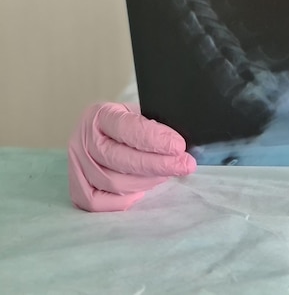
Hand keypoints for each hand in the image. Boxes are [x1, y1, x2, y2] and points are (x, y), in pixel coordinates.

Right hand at [68, 103, 196, 211]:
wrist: (103, 133)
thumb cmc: (129, 124)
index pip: (127, 127)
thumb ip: (155, 127)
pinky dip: (122, 200)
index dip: (154, 139)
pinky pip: (97, 202)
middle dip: (157, 164)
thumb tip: (179, 147)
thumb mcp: (141, 114)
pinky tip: (141, 191)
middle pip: (119, 159)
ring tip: (167, 175)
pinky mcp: (76, 187)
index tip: (179, 146)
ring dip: (146, 181)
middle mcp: (83, 139)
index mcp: (100, 115)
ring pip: (112, 182)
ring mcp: (75, 165)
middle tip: (185, 165)